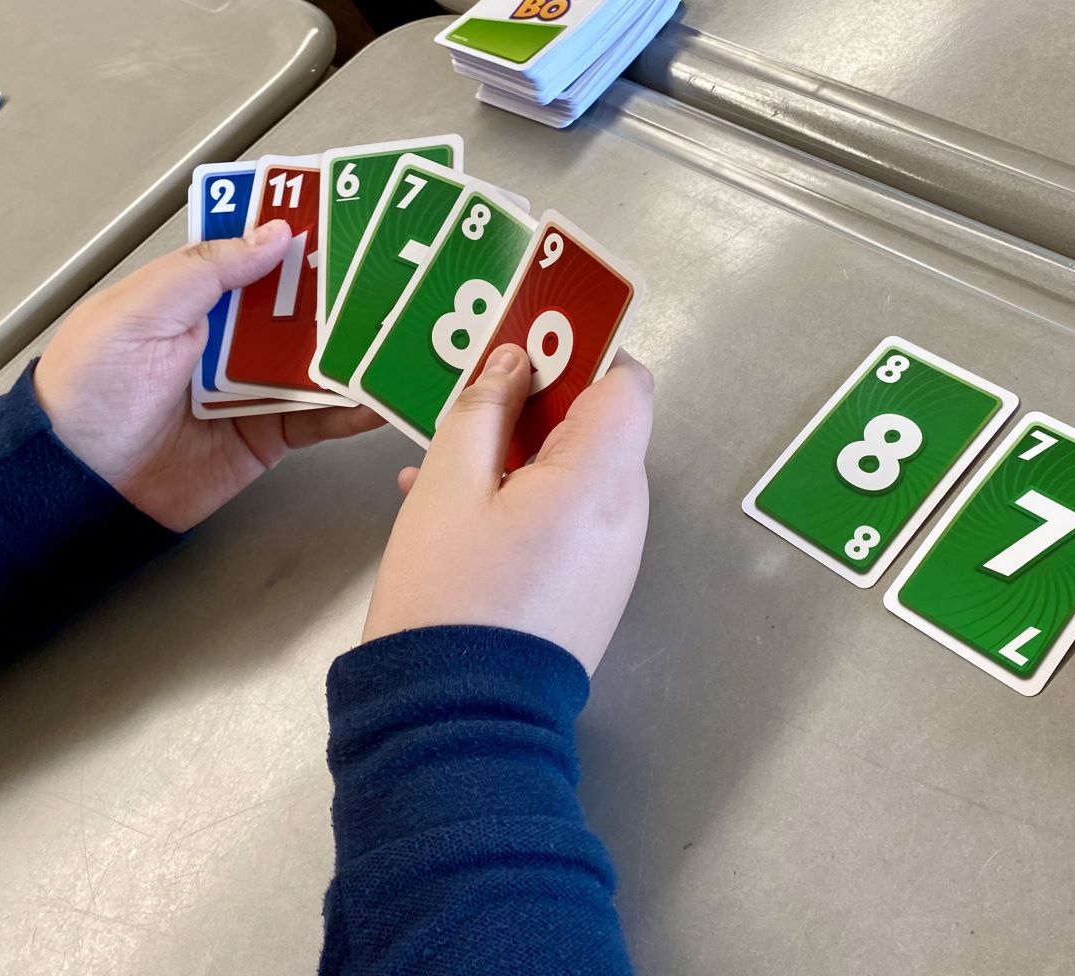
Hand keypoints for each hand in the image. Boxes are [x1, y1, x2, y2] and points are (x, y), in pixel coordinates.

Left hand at [33, 221, 384, 530]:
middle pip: (301, 304)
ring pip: (321, 358)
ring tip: (406, 331)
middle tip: (398, 272)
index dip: (299, 233)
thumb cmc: (89, 390)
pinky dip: (354, 408)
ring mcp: (253, 385)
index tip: (349, 212)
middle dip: (346, 289)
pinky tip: (382, 393)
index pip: (257, 253)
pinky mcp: (268, 433)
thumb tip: (274, 233)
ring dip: (360, 347)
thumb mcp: (138, 310)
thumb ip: (207, 269)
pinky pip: (320, 417)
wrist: (79, 486)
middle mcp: (230, 336)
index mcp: (194, 295)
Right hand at [360, 344, 653, 673]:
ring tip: (447, 463)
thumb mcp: (448, 487)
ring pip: (577, 476)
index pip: (627, 382)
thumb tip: (515, 361)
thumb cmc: (449, 596)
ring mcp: (612, 558)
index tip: (522, 351)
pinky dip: (525, 502)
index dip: (580, 354)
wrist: (456, 722)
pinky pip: (567, 522)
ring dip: (521, 455)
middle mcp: (624, 514)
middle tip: (470, 402)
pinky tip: (456, 512)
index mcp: (600, 478)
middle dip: (539, 404)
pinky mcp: (591, 592)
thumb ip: (485, 410)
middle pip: (601, 427)